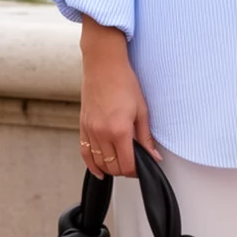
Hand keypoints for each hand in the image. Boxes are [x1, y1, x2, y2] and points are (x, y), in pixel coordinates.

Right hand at [79, 18, 162, 179]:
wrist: (104, 66)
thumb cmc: (124, 83)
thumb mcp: (142, 110)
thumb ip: (146, 137)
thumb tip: (154, 156)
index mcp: (119, 130)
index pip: (127, 164)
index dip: (135, 171)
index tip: (141, 168)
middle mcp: (102, 133)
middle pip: (112, 166)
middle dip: (124, 170)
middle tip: (134, 164)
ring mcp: (90, 131)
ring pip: (98, 162)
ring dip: (110, 168)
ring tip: (120, 164)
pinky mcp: (83, 126)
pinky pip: (84, 153)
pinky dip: (92, 164)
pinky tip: (99, 170)